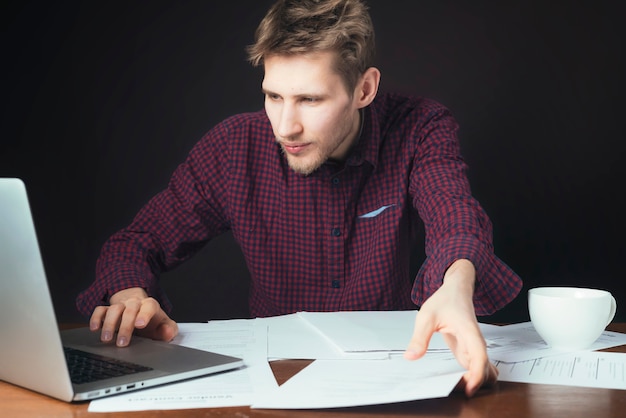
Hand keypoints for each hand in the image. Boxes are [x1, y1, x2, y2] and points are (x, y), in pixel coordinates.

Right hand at [89, 287, 178, 346]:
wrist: (140, 309)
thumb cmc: (152, 321)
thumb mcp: (164, 325)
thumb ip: (169, 329)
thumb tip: (167, 332)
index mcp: (150, 306)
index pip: (149, 306)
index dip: (144, 314)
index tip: (140, 324)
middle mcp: (134, 303)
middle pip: (129, 310)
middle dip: (125, 326)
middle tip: (122, 343)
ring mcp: (120, 305)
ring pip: (113, 309)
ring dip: (109, 324)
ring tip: (107, 339)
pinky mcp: (108, 309)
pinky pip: (100, 310)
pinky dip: (96, 318)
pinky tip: (95, 328)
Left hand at [403, 259, 497, 396]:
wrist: (456, 290)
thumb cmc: (445, 300)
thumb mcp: (426, 316)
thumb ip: (419, 337)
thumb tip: (410, 356)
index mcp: (469, 332)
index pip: (480, 357)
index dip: (476, 376)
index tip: (468, 390)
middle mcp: (475, 342)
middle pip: (485, 370)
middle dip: (475, 383)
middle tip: (453, 388)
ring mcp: (473, 347)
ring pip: (484, 371)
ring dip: (475, 382)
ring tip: (454, 386)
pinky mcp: (469, 350)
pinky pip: (476, 368)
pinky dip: (472, 377)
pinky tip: (456, 381)